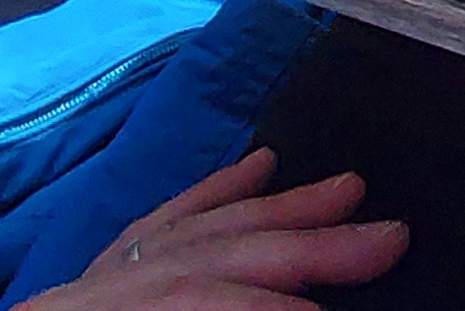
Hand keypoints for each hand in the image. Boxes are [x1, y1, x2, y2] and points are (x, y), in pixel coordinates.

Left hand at [20, 147, 407, 309]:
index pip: (188, 307)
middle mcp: (79, 309)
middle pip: (195, 263)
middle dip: (297, 249)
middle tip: (386, 240)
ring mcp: (77, 294)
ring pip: (181, 236)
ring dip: (274, 212)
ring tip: (346, 191)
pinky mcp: (82, 289)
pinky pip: (150, 228)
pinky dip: (210, 196)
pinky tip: (257, 167)